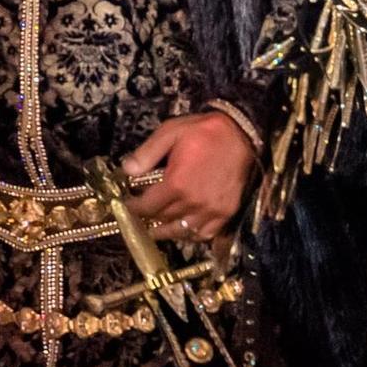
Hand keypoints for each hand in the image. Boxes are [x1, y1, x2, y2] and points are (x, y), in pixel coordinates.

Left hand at [122, 111, 257, 241]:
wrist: (240, 133)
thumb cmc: (203, 131)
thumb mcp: (170, 132)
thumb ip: (147, 153)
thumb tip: (126, 171)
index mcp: (176, 183)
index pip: (147, 207)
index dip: (133, 208)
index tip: (126, 206)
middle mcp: (193, 202)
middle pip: (162, 219)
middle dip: (147, 218)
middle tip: (140, 215)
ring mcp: (211, 210)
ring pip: (181, 231)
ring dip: (166, 231)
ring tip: (155, 228)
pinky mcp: (226, 213)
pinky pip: (204, 234)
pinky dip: (191, 235)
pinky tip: (183, 228)